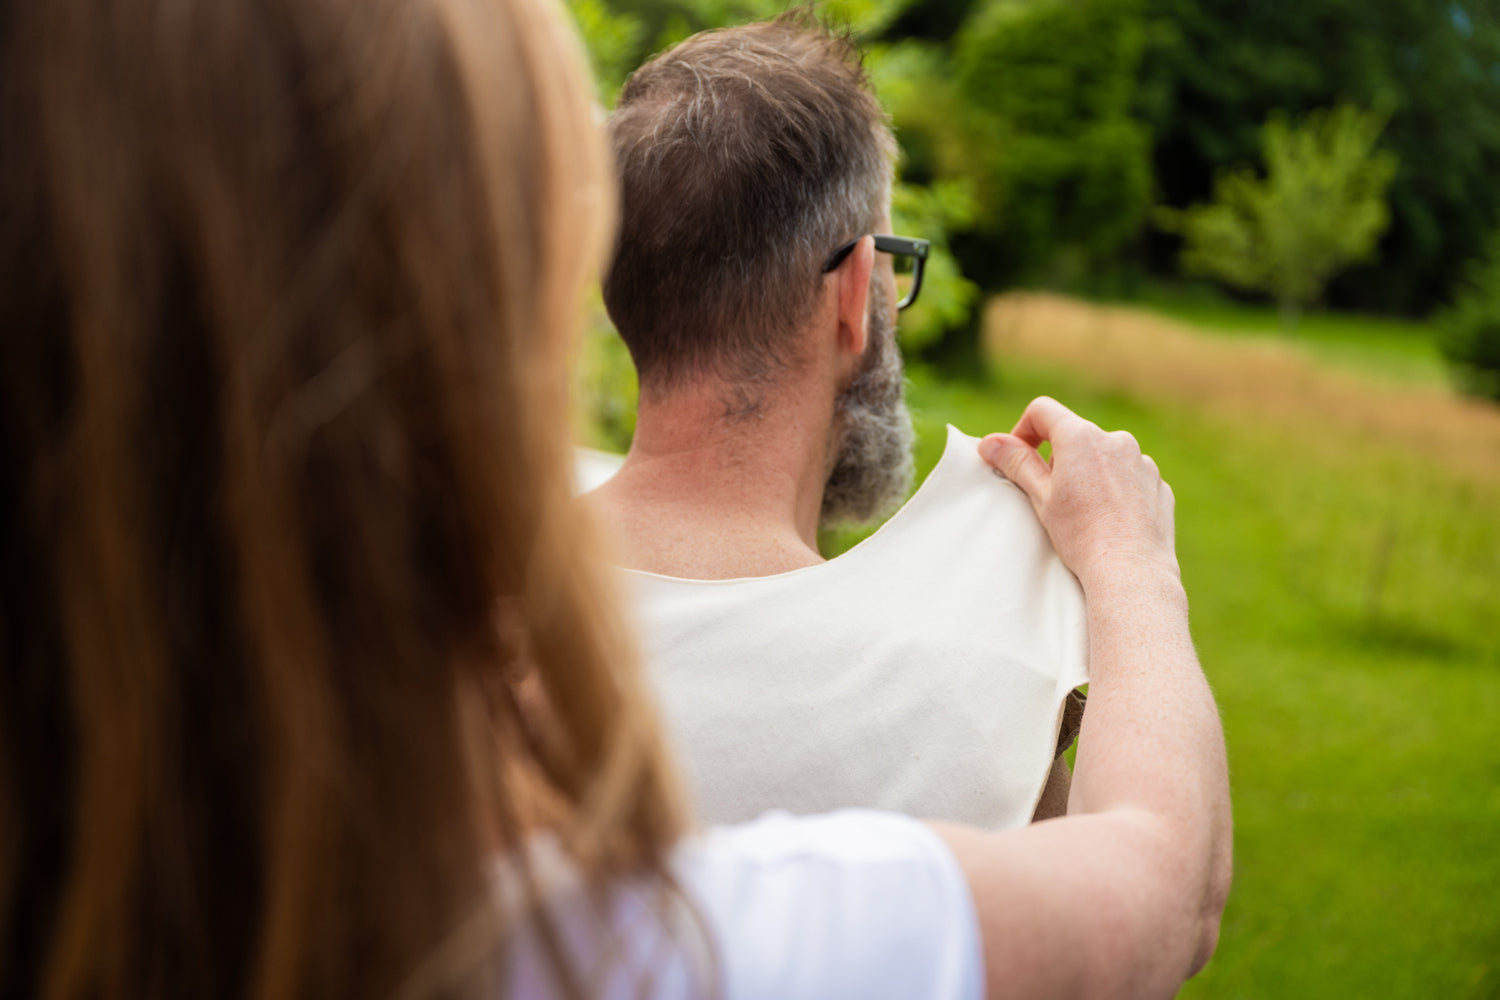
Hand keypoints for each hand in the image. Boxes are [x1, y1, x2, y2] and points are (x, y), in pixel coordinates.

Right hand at [978, 396, 1178, 589]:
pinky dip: (1115, 489)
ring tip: (1084, 512)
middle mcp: (1116, 440)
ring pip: (1104, 457)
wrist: (1130, 571)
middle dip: (1058, 458)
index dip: (1023, 430)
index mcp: (1081, 437)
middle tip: (1051, 496)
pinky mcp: (1157, 484)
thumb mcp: (1041, 497)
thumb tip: (990, 442)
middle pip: (1075, 435)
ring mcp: (1141, 462)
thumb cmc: (1082, 535)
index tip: (1019, 458)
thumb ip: (1017, 462)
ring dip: (1089, 473)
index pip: (1042, 411)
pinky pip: (1129, 476)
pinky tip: (1109, 519)